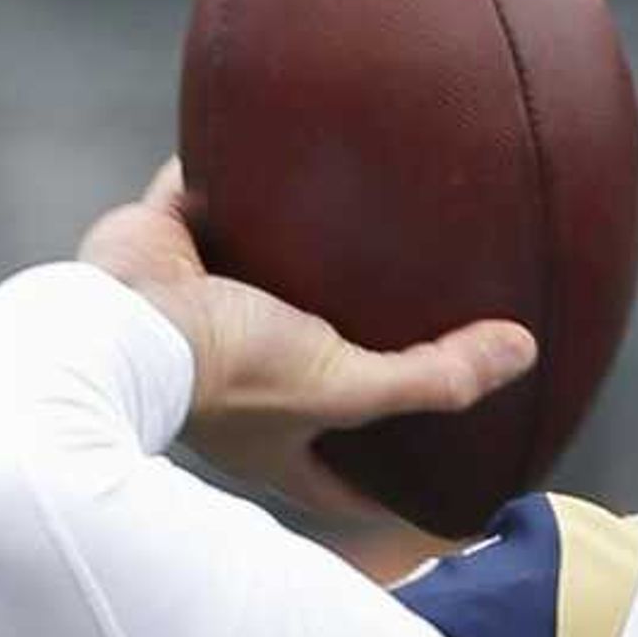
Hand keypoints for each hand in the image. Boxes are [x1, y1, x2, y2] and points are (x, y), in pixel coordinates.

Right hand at [77, 160, 535, 516]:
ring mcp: (194, 316)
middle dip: (347, 366)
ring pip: (255, 289)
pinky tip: (272, 146)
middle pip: (303, 381)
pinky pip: (201, 198)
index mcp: (273, 441)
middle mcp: (233, 387)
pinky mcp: (163, 245)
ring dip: (291, 266)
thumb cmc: (224, 372)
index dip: (388, 490)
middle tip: (404, 342)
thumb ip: (432, 377)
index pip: (342, 484)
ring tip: (349, 239)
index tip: (437, 488)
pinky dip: (228, 175)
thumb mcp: (343, 386)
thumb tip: (522, 352)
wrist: (115, 318)